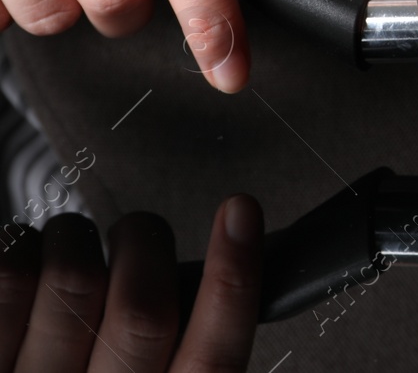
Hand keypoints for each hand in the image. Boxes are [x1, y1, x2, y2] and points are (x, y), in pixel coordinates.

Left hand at [0, 196, 262, 370]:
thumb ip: (188, 351)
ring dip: (72, 238)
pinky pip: (5, 281)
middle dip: (145, 241)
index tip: (240, 215)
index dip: (233, 278)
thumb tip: (216, 281)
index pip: (214, 355)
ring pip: (70, 281)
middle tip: (136, 232)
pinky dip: (19, 249)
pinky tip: (25, 259)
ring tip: (68, 242)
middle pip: (143, 311)